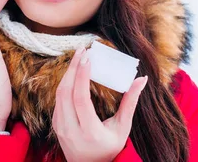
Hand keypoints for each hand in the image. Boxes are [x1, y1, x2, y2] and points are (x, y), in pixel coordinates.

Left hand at [52, 47, 147, 161]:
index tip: (86, 57)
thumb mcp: (123, 128)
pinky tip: (74, 72)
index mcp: (90, 132)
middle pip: (66, 93)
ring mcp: (60, 128)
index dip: (82, 76)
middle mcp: (71, 130)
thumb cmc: (110, 147)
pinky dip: (65, 83)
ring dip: (68, 73)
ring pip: (59, 94)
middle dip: (73, 68)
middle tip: (82, 50)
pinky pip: (58, 100)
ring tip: (78, 57)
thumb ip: (131, 103)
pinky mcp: (55, 125)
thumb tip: (141, 79)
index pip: (80, 99)